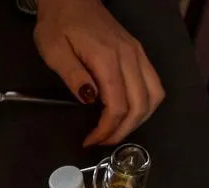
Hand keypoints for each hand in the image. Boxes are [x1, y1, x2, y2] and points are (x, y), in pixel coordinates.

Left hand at [34, 0, 164, 145]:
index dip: (106, 129)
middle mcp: (130, 56)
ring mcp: (138, 54)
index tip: (90, 140)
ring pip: (154, 95)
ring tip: (115, 131)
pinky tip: (126, 112)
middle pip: (141, 104)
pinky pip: (153, 84)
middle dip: (123, 130)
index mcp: (108, 59)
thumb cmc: (58, 24)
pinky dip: (144, 104)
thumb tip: (90, 100)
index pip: (117, 105)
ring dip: (138, 120)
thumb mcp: (55, 52)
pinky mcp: (138, 53)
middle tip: (102, 141)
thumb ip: (74, 76)